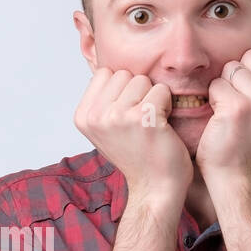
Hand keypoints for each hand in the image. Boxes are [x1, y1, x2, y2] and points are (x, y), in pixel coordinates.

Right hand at [73, 68, 191, 203]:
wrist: (155, 187)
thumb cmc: (137, 155)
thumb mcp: (106, 127)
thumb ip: (101, 99)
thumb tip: (104, 63)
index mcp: (83, 116)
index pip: (105, 73)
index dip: (122, 89)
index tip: (126, 115)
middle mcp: (96, 116)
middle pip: (124, 73)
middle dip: (137, 91)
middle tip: (140, 122)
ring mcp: (118, 117)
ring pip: (142, 79)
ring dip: (153, 98)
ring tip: (150, 124)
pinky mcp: (143, 118)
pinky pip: (161, 90)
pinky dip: (167, 105)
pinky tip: (162, 127)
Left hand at [196, 45, 250, 182]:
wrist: (236, 173)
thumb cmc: (248, 137)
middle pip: (249, 55)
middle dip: (238, 75)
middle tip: (240, 104)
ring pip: (231, 68)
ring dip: (224, 88)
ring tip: (231, 112)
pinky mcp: (239, 108)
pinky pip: (217, 84)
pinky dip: (213, 99)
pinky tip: (221, 119)